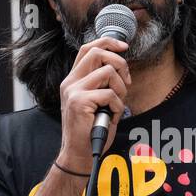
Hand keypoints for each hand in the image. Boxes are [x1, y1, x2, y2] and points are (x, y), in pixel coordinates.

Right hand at [57, 36, 130, 173]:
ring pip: (107, 72)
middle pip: (97, 53)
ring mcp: (73, 91)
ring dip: (120, 88)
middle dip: (119, 63)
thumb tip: (120, 66)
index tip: (124, 47)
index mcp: (73, 80)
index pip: (88, 48)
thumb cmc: (91, 129)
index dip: (107, 42)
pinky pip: (109, 94)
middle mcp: (70, 82)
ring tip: (116, 104)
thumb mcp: (97, 101)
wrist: (79, 153)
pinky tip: (112, 116)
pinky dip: (118, 106)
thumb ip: (102, 83)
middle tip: (126, 81)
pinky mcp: (79, 102)